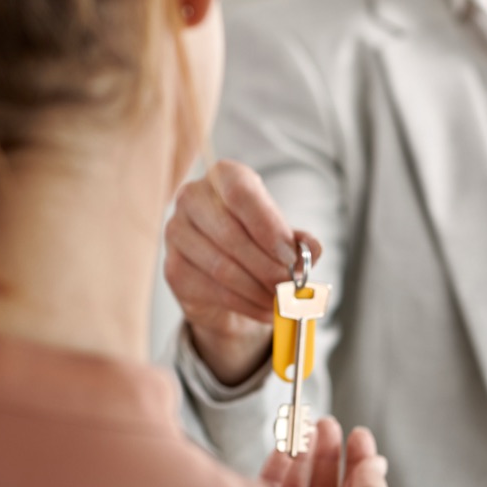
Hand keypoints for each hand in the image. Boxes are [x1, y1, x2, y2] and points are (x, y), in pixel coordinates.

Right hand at [164, 160, 322, 384]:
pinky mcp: (173, 268)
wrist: (223, 272)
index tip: (290, 256)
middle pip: (230, 234)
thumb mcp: (282, 236)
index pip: (240, 194)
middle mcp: (192, 198)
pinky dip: (245, 305)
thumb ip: (299, 241)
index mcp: (223, 177)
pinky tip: (263, 309)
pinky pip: (211, 290)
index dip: (267, 226)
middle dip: (266, 267)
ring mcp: (176, 232)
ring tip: (281, 302)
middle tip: (290, 287)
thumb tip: (313, 248)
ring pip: (221, 267)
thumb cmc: (255, 243)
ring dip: (257, 290)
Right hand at [259, 416, 395, 486]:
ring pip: (298, 479)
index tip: (357, 435)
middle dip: (329, 449)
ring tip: (309, 426)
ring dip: (304, 449)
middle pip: (325, 481)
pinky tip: (286, 444)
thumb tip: (376, 462)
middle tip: (328, 424)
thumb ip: (374, 480)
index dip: (357, 458)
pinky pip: (270, 483)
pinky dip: (278, 460)